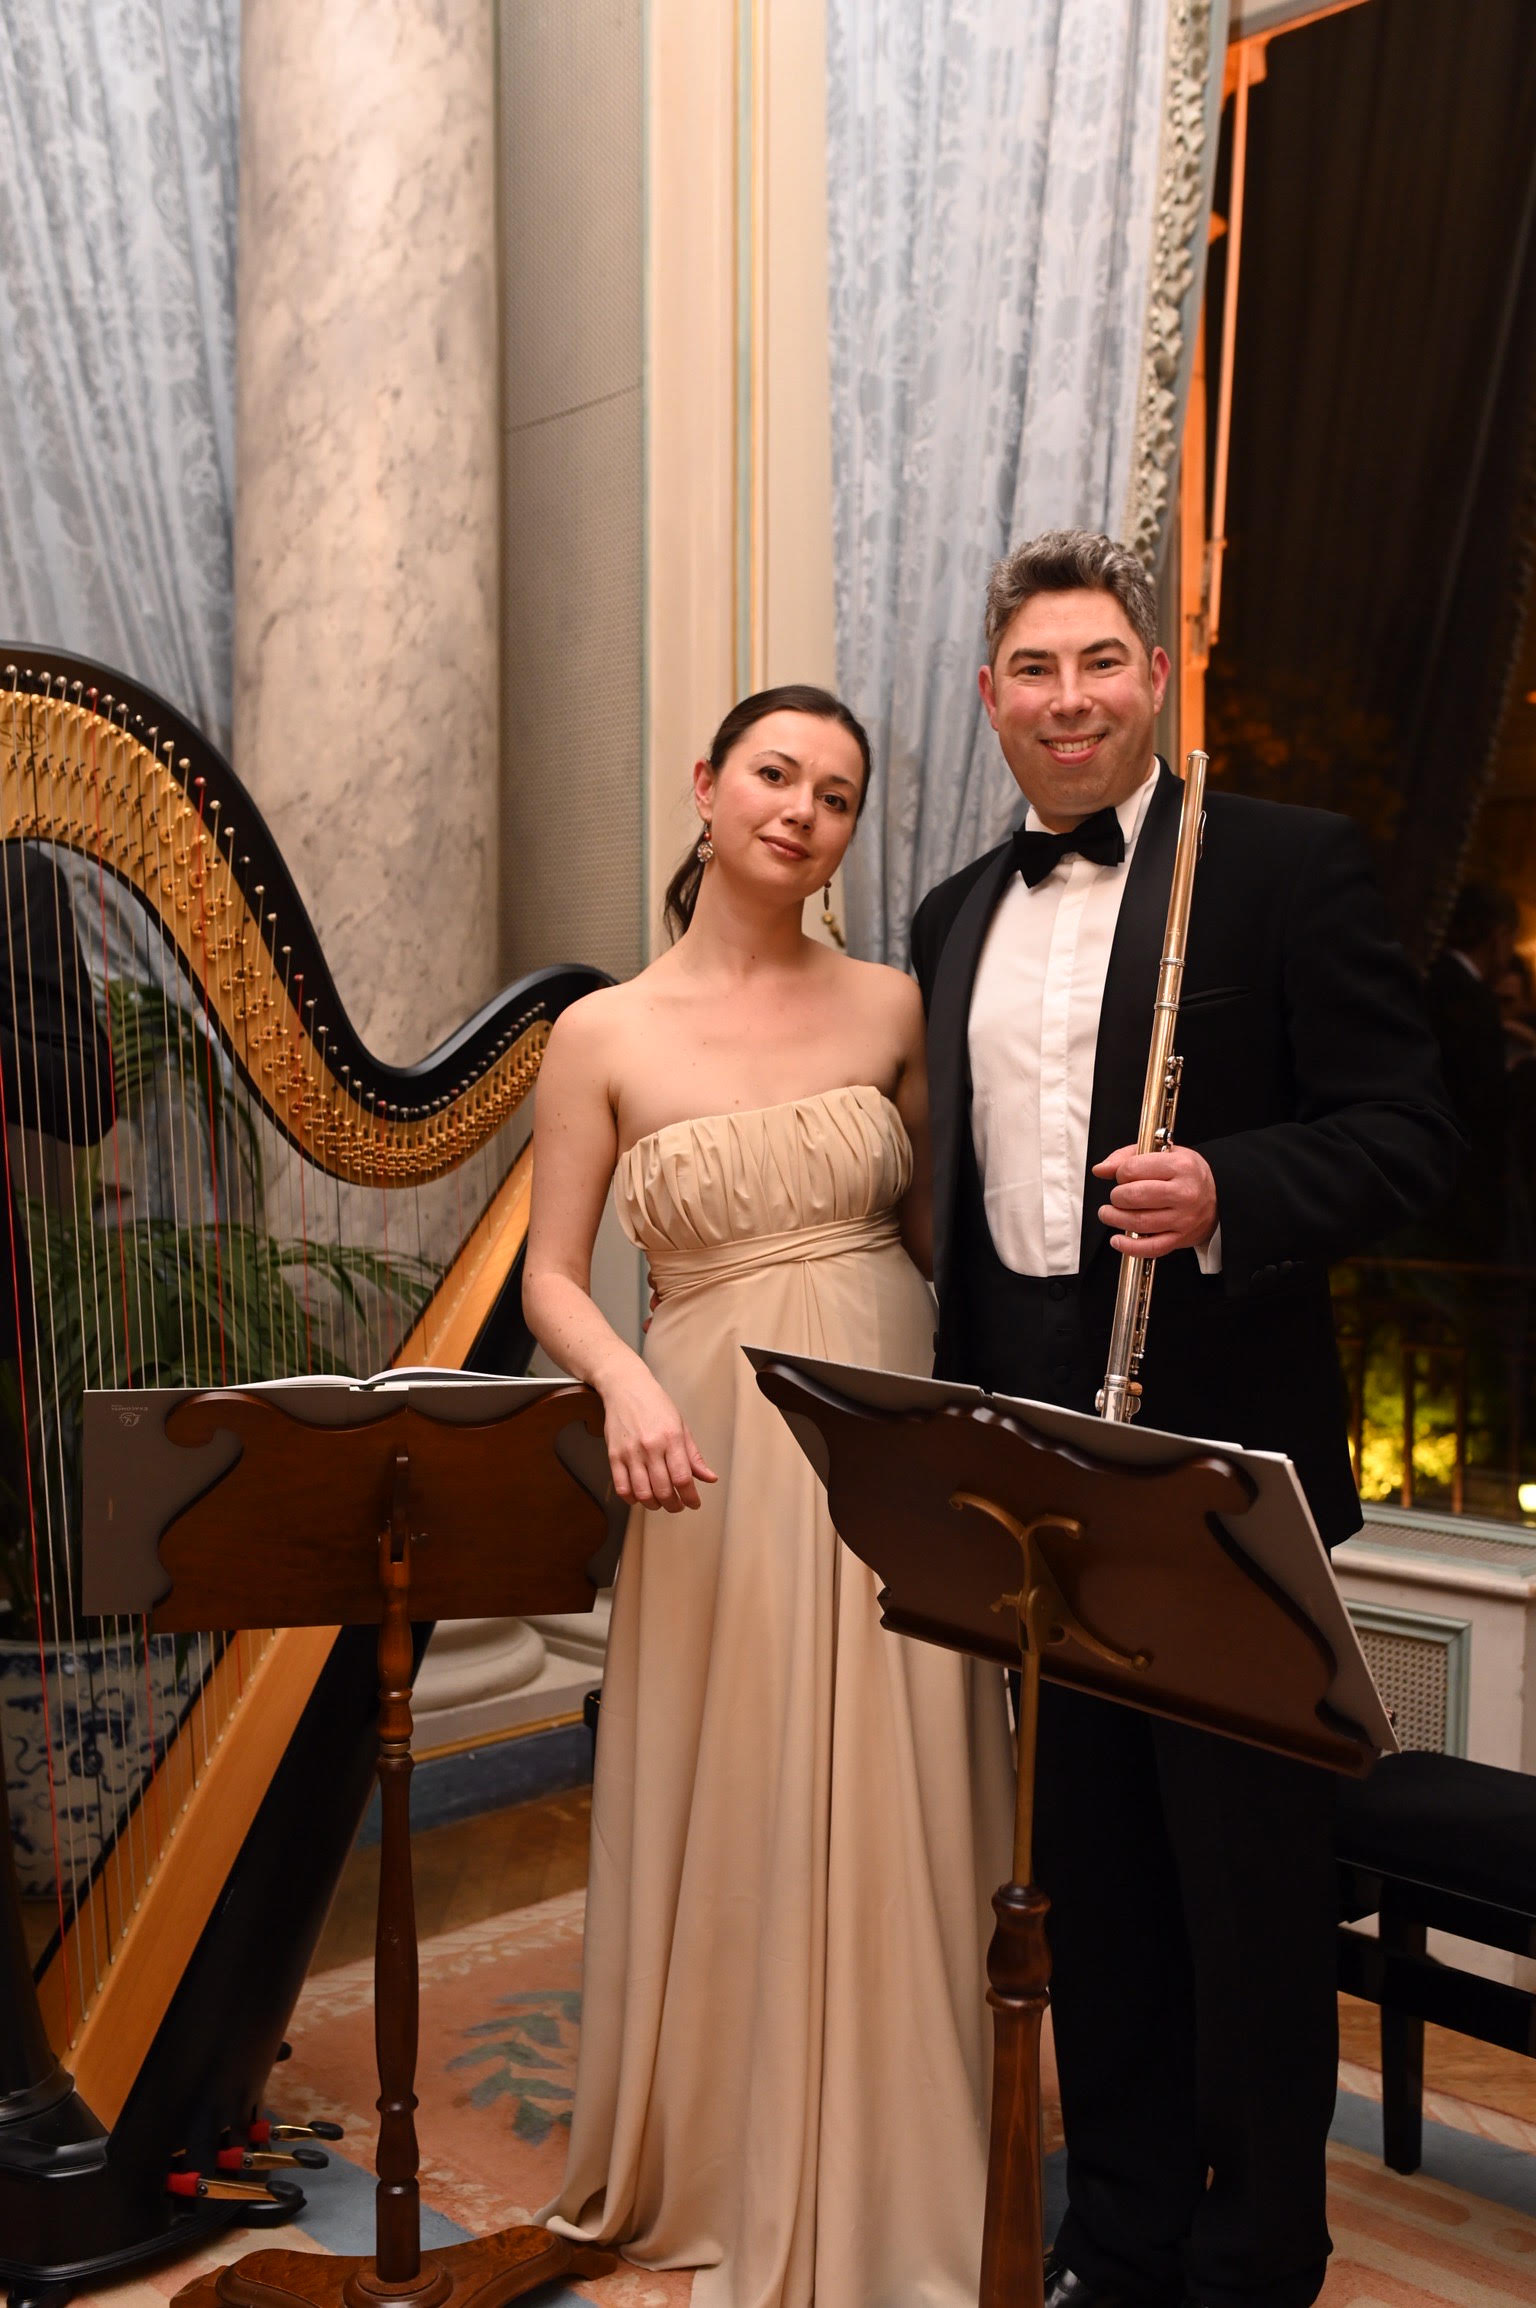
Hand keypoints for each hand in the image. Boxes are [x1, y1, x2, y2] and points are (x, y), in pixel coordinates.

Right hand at [600, 1359, 716, 1512]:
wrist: (625, 1387)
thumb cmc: (656, 1405)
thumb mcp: (681, 1426)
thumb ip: (694, 1456)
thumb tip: (710, 1478)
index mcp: (672, 1438)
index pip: (683, 1478)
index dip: (690, 1497)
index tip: (694, 1504)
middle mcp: (651, 1447)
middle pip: (663, 1490)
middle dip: (674, 1505)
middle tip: (678, 1506)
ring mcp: (630, 1452)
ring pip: (643, 1493)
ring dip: (654, 1505)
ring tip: (660, 1503)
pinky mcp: (613, 1455)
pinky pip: (622, 1487)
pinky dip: (632, 1499)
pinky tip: (640, 1497)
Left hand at [1092, 1144, 1217, 1258]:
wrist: (1219, 1198)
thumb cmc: (1188, 1175)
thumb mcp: (1165, 1154)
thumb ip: (1128, 1157)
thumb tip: (1101, 1169)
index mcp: (1181, 1166)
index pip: (1134, 1169)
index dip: (1120, 1173)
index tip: (1123, 1176)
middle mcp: (1184, 1193)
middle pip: (1134, 1196)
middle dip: (1116, 1197)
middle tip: (1116, 1197)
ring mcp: (1183, 1218)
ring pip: (1139, 1222)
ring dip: (1115, 1218)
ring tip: (1109, 1213)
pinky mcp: (1180, 1238)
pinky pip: (1151, 1248)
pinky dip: (1129, 1246)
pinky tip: (1118, 1240)